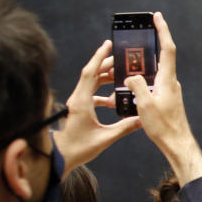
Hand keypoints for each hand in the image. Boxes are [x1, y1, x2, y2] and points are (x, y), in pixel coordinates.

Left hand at [53, 40, 140, 172]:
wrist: (61, 156)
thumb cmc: (78, 148)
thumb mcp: (105, 138)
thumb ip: (124, 127)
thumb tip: (141, 120)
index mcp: (82, 101)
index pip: (90, 73)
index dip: (99, 57)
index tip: (108, 44)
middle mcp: (78, 98)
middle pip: (92, 74)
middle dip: (107, 65)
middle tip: (122, 60)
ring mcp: (77, 102)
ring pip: (91, 82)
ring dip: (105, 77)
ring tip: (120, 76)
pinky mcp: (78, 107)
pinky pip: (91, 93)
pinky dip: (102, 92)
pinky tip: (113, 100)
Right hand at [125, 12, 201, 184]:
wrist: (176, 143)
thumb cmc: (163, 127)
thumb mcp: (145, 105)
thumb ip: (137, 85)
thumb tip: (132, 76)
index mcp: (167, 80)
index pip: (167, 48)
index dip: (163, 31)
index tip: (157, 17)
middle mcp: (171, 82)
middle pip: (161, 56)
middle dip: (150, 44)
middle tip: (139, 34)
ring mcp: (170, 90)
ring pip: (155, 72)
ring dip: (143, 67)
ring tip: (127, 66)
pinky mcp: (166, 98)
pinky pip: (153, 84)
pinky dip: (143, 81)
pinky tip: (132, 87)